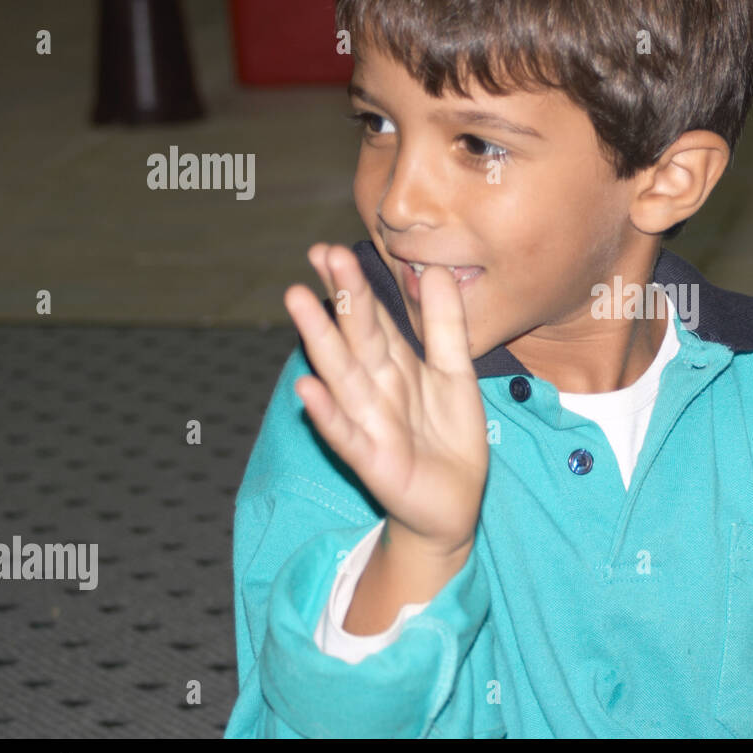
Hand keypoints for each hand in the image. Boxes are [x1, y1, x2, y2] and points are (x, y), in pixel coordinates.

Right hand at [283, 243, 488, 554]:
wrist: (454, 504)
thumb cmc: (447, 436)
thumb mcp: (455, 372)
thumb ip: (445, 324)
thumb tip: (434, 269)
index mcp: (395, 365)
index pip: (371, 317)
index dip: (355, 284)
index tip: (332, 248)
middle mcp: (376, 387)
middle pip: (356, 336)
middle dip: (341, 297)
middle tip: (319, 253)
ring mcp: (370, 422)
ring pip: (343, 375)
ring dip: (321, 340)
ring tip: (297, 301)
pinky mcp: (372, 460)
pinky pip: (346, 434)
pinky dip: (328, 413)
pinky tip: (307, 390)